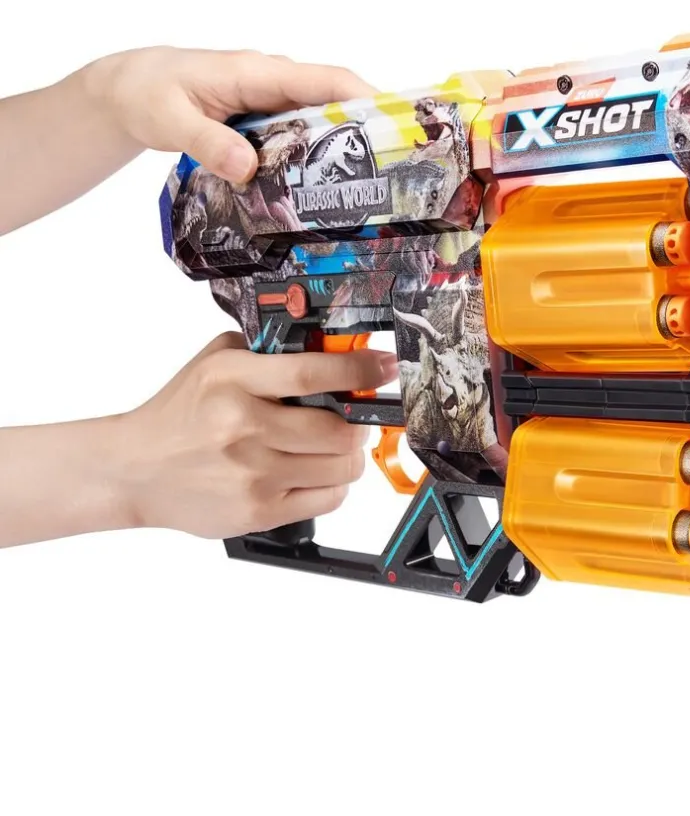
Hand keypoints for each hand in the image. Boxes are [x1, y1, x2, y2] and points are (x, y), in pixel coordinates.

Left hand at [84, 47, 375, 183]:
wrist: (131, 89)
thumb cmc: (148, 95)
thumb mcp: (170, 120)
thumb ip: (208, 143)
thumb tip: (248, 167)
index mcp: (256, 72)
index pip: (324, 79)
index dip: (364, 98)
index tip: (397, 122)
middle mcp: (274, 82)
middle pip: (335, 100)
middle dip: (369, 127)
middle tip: (399, 166)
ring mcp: (273, 101)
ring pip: (322, 120)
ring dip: (348, 146)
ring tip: (375, 184)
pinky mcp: (268, 120)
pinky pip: (304, 134)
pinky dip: (320, 155)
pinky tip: (329, 187)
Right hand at [119, 333, 397, 538]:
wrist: (136, 470)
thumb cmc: (181, 414)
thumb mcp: (215, 363)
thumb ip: (266, 351)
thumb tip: (330, 349)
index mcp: (232, 382)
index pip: (311, 373)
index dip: (359, 369)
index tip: (383, 366)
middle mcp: (243, 428)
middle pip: (338, 429)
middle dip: (359, 422)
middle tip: (355, 418)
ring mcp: (252, 474)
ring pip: (342, 467)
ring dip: (350, 454)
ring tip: (334, 446)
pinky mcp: (258, 511)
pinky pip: (329, 498)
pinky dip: (334, 484)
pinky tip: (314, 472)